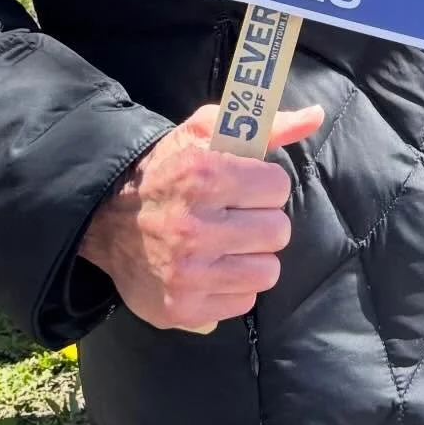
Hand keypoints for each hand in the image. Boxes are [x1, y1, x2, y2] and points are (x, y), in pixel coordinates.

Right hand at [79, 102, 322, 331]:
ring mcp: (185, 273)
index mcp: (204, 176)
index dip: (265, 185)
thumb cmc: (170, 167)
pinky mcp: (180, 309)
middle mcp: (193, 228)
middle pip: (278, 232)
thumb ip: (268, 125)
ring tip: (227, 244)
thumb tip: (315, 116)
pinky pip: (242, 303)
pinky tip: (212, 269)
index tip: (244, 186)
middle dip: (262, 221)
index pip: (279, 187)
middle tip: (236, 217)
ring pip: (267, 272)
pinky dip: (233, 287)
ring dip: (253, 258)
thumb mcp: (210, 131)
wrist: (107, 218)